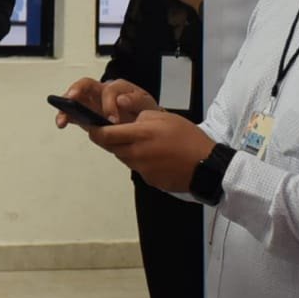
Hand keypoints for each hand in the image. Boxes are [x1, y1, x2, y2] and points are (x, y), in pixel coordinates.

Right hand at [58, 78, 157, 128]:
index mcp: (117, 88)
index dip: (109, 103)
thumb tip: (121, 100)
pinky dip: (65, 117)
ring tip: (62, 119)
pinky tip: (62, 123)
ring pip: (74, 98)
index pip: (109, 89)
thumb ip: (136, 100)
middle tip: (71, 99)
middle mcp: (101, 92)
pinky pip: (72, 113)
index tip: (112, 120)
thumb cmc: (142, 112)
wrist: (142, 124)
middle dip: (76, 90)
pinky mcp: (85, 115)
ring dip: (66, 106)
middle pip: (85, 85)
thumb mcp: (146, 104)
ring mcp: (91, 103)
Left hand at [90, 110, 214, 191]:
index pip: (105, 135)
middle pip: (111, 147)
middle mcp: (137, 153)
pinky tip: (154, 156)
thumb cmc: (188, 138)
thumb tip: (124, 121)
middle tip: (116, 131)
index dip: (94, 131)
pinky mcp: (148, 180)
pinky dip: (139, 160)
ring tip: (141, 142)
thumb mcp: (165, 118)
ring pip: (123, 157)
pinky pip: (136, 168)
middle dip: (109, 140)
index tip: (92, 126)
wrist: (207, 166)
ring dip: (124, 149)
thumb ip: (141, 117)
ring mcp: (142, 169)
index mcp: (140, 135)